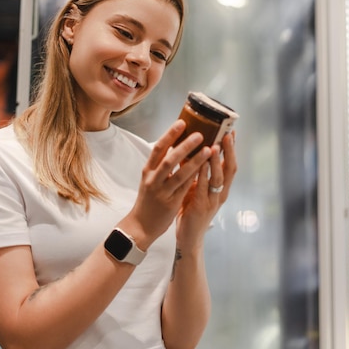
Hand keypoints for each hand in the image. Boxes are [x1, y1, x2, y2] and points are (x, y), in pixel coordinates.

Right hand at [122, 120, 211, 247]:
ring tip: (208, 149)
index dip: (170, 134)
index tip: (182, 122)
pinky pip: (185, 188)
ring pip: (179, 174)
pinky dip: (195, 177)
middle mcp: (153, 179)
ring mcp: (162, 192)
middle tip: (199, 133)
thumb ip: (161, 165)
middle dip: (185, 145)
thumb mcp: (150, 179)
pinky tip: (206, 169)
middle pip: (169, 158)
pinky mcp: (170, 203)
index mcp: (148, 170)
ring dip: (195, 160)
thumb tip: (176, 145)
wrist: (141, 225)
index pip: (158, 148)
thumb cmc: (149, 200)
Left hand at [176, 131, 236, 249]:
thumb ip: (198, 173)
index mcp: (221, 188)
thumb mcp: (197, 188)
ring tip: (215, 146)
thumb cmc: (191, 211)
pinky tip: (201, 164)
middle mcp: (221, 193)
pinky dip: (203, 175)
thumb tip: (193, 150)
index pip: (230, 165)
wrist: (188, 238)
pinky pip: (203, 189)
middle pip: (230, 169)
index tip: (231, 132)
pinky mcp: (201, 207)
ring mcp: (212, 201)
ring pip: (218, 178)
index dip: (232, 149)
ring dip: (217, 161)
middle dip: (229, 151)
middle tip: (228, 135)